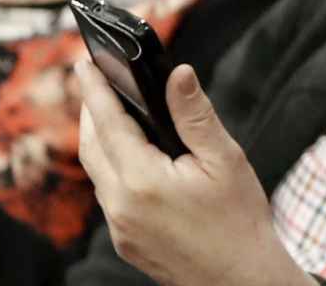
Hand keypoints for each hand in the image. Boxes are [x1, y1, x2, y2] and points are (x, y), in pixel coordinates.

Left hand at [75, 61, 315, 285]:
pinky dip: (111, 169)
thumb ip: (195, 115)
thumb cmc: (240, 221)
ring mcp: (120, 229)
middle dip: (90, 111)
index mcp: (142, 181)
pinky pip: (108, 197)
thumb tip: (178, 73)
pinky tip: (130, 158)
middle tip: (96, 81)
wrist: (242, 282)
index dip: (93, 89)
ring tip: (112, 113)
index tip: (83, 62)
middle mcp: (121, 207)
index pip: (107, 122)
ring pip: (97, 173)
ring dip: (100, 141)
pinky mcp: (126, 243)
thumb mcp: (225, 160)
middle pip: (91, 147)